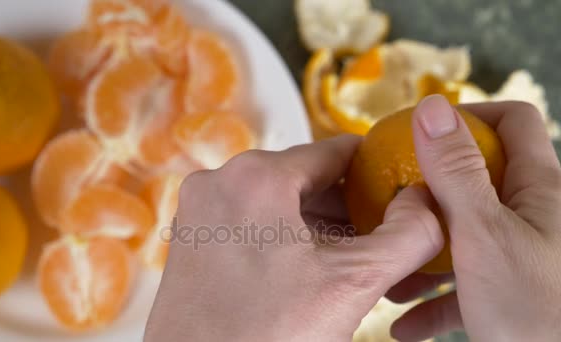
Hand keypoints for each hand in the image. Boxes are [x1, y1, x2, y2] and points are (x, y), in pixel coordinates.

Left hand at [144, 135, 444, 341]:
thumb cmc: (266, 337)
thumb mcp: (353, 283)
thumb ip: (407, 235)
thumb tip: (428, 202)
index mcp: (255, 176)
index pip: (334, 152)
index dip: (374, 166)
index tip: (400, 179)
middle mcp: (219, 181)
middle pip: (304, 177)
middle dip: (348, 202)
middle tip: (385, 225)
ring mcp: (200, 210)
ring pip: (276, 200)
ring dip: (318, 221)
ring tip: (356, 249)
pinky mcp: (192, 238)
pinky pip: (250, 219)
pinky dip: (284, 233)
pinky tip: (312, 263)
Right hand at [389, 96, 560, 341]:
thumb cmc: (537, 311)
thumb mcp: (484, 233)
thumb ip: (455, 170)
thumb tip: (432, 107)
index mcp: (539, 189)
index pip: (512, 122)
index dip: (469, 115)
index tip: (422, 132)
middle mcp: (534, 218)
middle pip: (477, 182)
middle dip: (430, 194)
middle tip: (392, 203)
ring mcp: (522, 258)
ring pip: (464, 239)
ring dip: (423, 254)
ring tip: (390, 272)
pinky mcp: (511, 296)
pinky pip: (465, 288)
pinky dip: (433, 301)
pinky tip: (405, 323)